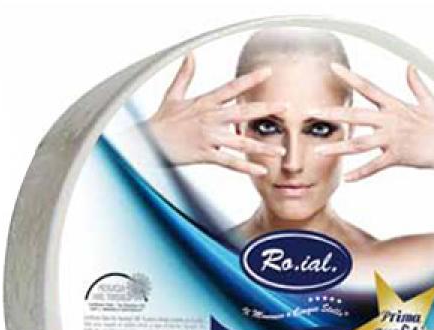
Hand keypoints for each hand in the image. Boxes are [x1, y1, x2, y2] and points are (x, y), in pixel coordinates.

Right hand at [144, 53, 286, 175]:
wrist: (148, 142)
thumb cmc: (160, 122)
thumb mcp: (172, 95)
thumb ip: (185, 75)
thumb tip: (191, 55)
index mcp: (204, 103)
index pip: (232, 88)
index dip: (250, 79)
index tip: (268, 72)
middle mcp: (210, 118)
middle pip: (243, 112)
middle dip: (266, 109)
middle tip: (286, 107)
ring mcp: (208, 137)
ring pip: (241, 141)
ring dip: (262, 146)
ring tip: (280, 149)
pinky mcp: (204, 154)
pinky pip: (230, 162)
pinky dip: (246, 167)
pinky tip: (261, 170)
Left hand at [311, 63, 433, 180]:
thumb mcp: (429, 101)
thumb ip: (416, 84)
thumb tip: (410, 66)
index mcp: (394, 106)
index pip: (368, 87)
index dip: (350, 77)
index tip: (332, 68)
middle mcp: (390, 120)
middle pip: (356, 115)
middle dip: (332, 115)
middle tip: (311, 113)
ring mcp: (393, 139)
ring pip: (360, 144)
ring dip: (338, 147)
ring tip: (318, 151)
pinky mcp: (398, 156)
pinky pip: (375, 166)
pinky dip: (361, 173)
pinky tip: (347, 179)